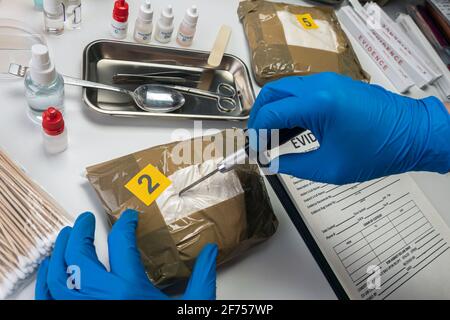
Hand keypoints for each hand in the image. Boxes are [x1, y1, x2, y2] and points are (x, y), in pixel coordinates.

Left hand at [35, 210, 217, 299]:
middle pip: (80, 255)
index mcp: (130, 291)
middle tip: (85, 221)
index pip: (121, 244)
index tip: (128, 217)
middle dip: (80, 231)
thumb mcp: (192, 308)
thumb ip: (202, 277)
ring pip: (58, 275)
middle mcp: (101, 299)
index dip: (125, 223)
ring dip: (59, 251)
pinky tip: (49, 270)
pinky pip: (48, 300)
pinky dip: (44, 282)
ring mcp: (82, 312)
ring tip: (64, 237)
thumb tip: (210, 250)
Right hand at [248, 72, 449, 183]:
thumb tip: (271, 164)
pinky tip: (290, 130)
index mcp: (319, 103)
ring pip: (285, 90)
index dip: (256, 133)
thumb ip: (293, 165)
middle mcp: (320, 85)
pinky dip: (289, 108)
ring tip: (271, 139)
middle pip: (272, 93)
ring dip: (273, 112)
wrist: (414, 134)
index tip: (253, 150)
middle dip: (258, 117)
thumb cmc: (379, 151)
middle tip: (256, 141)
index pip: (270, 113)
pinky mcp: (334, 84)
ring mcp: (327, 81)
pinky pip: (301, 92)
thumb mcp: (330, 167)